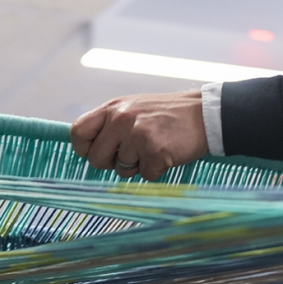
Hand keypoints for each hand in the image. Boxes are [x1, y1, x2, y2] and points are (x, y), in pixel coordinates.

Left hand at [71, 91, 207, 180]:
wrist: (204, 113)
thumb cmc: (165, 115)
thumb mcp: (131, 109)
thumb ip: (108, 125)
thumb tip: (87, 148)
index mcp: (112, 108)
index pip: (78, 132)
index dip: (84, 148)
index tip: (95, 152)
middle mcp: (121, 119)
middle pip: (96, 159)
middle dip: (112, 163)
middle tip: (133, 152)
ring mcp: (137, 135)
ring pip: (121, 170)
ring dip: (137, 166)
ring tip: (154, 147)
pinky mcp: (155, 151)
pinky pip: (145, 175)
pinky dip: (156, 170)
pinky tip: (166, 153)